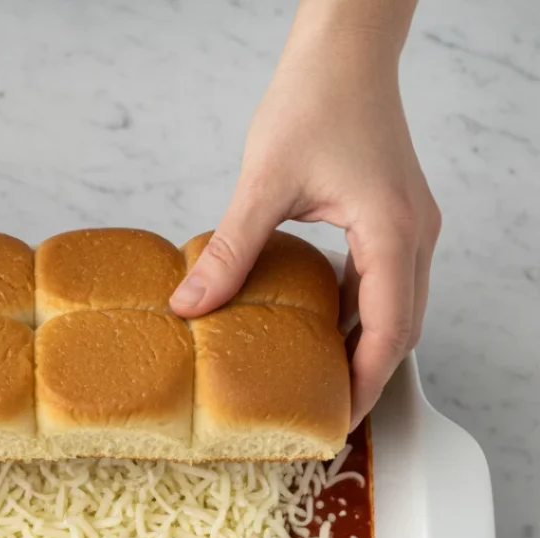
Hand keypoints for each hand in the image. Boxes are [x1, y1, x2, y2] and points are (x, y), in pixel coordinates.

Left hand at [171, 2, 439, 427]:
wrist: (345, 50)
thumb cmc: (315, 99)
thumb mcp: (263, 184)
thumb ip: (230, 251)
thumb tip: (189, 306)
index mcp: (392, 234)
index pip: (387, 334)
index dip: (363, 386)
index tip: (336, 423)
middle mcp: (413, 236)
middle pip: (401, 331)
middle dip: (367, 379)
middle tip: (325, 416)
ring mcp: (409, 228)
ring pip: (396, 310)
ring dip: (364, 349)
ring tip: (322, 384)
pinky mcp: (393, 219)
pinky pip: (383, 284)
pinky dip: (357, 315)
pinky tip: (320, 330)